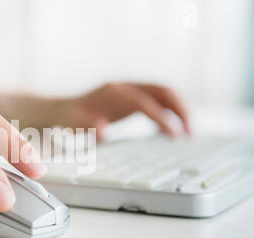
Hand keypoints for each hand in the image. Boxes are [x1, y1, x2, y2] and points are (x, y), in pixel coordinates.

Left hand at [52, 83, 190, 139]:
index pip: (145, 102)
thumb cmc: (69, 118)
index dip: (161, 118)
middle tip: (190, 133)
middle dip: (180, 110)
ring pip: (164, 94)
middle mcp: (125, 87)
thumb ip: (89, 126)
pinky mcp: (133, 98)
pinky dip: (169, 114)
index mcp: (113, 92)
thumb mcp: (75, 124)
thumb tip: (103, 132)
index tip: (174, 135)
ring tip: (187, 133)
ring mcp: (130, 91)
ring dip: (179, 110)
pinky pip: (158, 101)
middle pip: (162, 91)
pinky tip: (170, 131)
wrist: (63, 109)